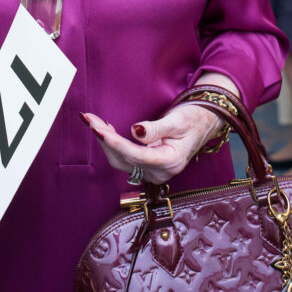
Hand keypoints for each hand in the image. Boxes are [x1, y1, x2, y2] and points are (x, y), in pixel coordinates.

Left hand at [82, 104, 222, 184]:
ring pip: (120, 160)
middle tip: (89, 118)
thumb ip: (156, 129)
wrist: (202, 124)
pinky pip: (124, 158)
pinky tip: (104, 130)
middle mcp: (159, 172)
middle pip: (123, 159)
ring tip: (92, 121)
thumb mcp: (177, 121)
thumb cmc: (192, 120)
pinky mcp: (146, 167)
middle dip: (104, 139)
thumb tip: (135, 131)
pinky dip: (112, 144)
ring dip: (105, 141)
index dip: (114, 142)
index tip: (98, 129)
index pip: (135, 155)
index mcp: (169, 162)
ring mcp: (152, 172)